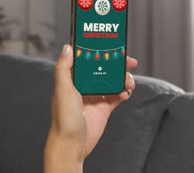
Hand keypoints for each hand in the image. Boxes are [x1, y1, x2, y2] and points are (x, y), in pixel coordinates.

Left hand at [44, 44, 137, 171]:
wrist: (73, 144)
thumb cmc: (63, 119)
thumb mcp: (62, 90)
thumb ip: (64, 68)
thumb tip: (67, 48)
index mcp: (74, 79)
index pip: (90, 60)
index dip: (102, 52)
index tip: (113, 48)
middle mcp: (85, 86)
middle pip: (105, 69)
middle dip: (118, 65)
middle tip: (131, 62)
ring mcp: (96, 97)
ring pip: (114, 81)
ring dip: (124, 79)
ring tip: (129, 83)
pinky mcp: (105, 108)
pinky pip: (118, 95)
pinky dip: (124, 92)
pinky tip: (126, 93)